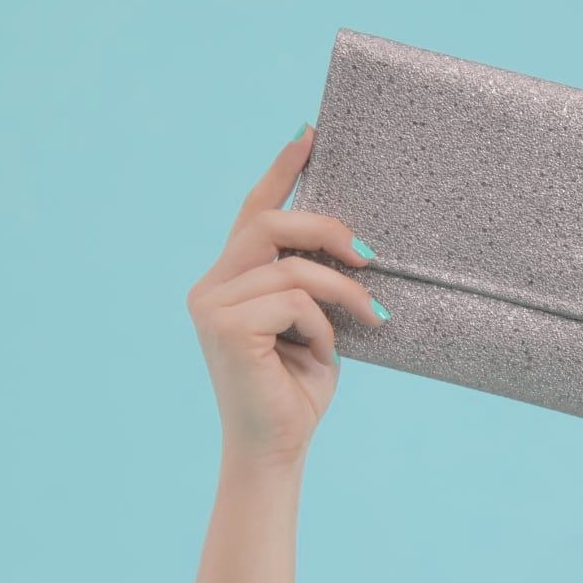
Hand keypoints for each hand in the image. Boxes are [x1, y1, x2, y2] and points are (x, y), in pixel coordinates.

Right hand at [184, 124, 387, 465]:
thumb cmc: (297, 390)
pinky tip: (322, 356)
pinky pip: (294, 301)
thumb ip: (312, 282)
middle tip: (371, 258)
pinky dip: (322, 327)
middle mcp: (210, 285)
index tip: (310, 133)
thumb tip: (352, 241)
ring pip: (292, 267)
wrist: (278, 448)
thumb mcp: (312, 323)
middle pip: (270, 222)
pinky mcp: (223, 326)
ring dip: (342, 296)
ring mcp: (211, 304)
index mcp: (229, 280)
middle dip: (328, 230)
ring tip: (368, 322)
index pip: (254, 211)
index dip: (282, 170)